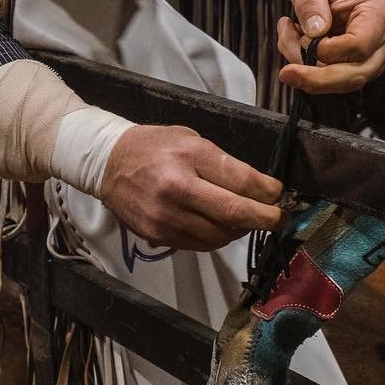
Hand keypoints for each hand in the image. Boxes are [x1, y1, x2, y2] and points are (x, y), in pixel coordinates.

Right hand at [97, 126, 282, 250]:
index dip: (268, 192)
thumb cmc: (154, 146)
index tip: (277, 194)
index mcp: (187, 159)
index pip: (241, 182)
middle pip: (234, 214)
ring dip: (240, 230)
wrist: (107, 162)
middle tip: (275, 216)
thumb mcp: (191, 139)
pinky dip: (216, 237)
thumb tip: (259, 189)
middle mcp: (176, 191)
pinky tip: (219, 226)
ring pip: (220, 236)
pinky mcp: (157, 235)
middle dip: (263, 218)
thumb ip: (223, 164)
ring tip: (244, 219)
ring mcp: (165, 217)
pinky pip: (199, 244)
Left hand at [278, 0, 384, 93]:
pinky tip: (296, 47)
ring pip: (344, 83)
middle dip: (315, 78)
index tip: (303, 36)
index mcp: (378, 14)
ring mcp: (376, 59)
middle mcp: (384, 41)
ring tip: (288, 40)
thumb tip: (313, 33)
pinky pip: (336, 81)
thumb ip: (310, 3)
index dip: (326, 49)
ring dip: (309, 73)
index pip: (358, 45)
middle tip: (285, 72)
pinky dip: (311, 71)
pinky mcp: (362, 69)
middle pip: (355, 75)